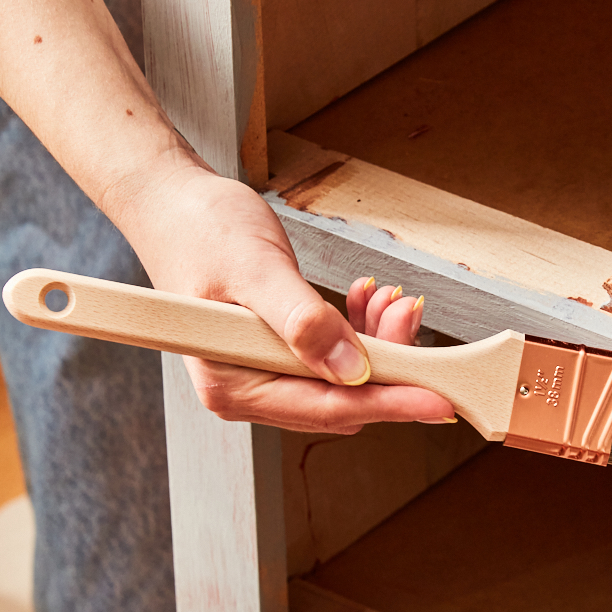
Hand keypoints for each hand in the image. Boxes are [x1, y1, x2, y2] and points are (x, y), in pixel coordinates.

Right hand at [107, 160, 454, 432]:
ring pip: (340, 380)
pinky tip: (365, 301)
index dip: (389, 402)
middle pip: (340, 399)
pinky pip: (328, 359)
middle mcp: (245, 390)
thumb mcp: (256, 271)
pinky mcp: (272, 354)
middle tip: (407, 313)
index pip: (327, 408)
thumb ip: (302, 321)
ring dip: (375, 344)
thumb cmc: (202, 229)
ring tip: (389, 299)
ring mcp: (258, 374)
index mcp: (232, 384)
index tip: (439, 398)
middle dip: (387, 363)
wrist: (173, 203)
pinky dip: (356, 333)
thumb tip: (349, 367)